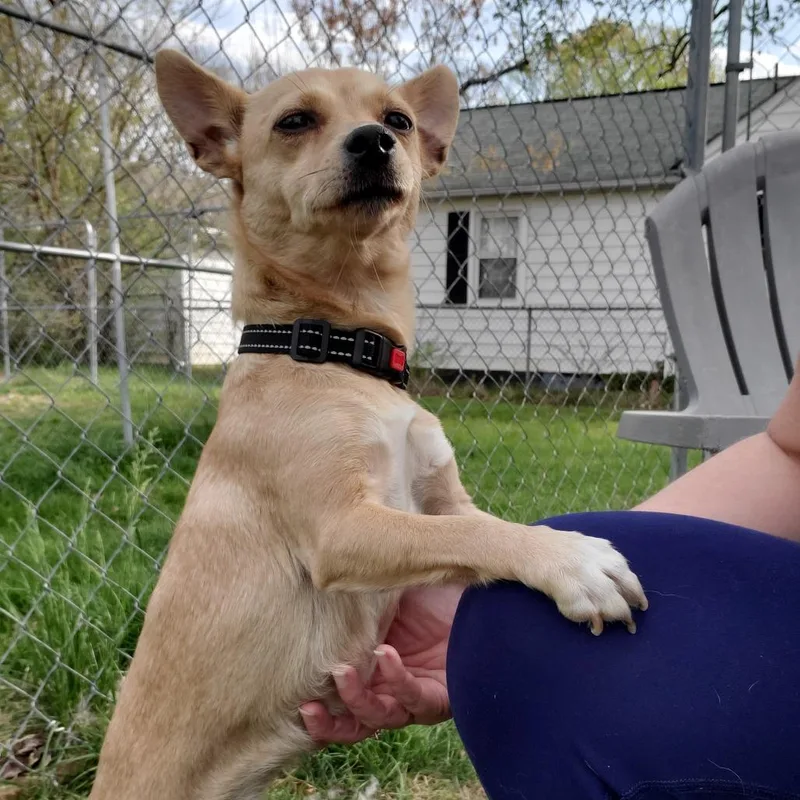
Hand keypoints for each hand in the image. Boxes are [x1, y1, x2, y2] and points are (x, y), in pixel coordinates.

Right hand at [299, 584, 462, 743]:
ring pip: (379, 718)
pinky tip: (385, 654)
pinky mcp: (442, 697)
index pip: (338, 692)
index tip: (294, 684)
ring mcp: (414, 694)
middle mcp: (390, 685)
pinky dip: (395, 679)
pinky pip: (413, 699)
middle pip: (353, 721)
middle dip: (327, 723)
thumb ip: (357, 594)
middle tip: (307, 707)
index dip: (317, 697)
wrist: (479, 592)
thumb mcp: (387, 587)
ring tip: (341, 672)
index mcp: (371, 663)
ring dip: (356, 700)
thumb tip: (321, 579)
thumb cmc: (433, 586)